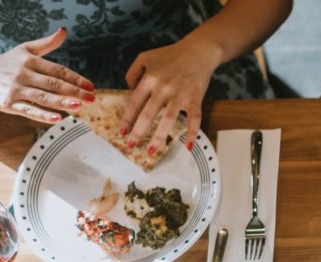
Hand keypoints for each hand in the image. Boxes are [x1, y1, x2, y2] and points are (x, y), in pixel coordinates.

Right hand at [0, 27, 93, 123]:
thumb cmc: (6, 63)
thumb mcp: (25, 49)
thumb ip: (47, 43)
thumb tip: (64, 31)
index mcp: (31, 61)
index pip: (58, 70)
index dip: (76, 79)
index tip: (91, 87)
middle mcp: (24, 73)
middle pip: (53, 83)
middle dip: (74, 91)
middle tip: (91, 99)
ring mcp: (16, 88)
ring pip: (43, 97)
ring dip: (61, 102)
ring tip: (78, 106)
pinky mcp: (8, 102)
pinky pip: (28, 110)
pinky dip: (43, 115)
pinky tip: (57, 118)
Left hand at [120, 36, 220, 156]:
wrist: (198, 51)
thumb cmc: (171, 54)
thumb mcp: (145, 56)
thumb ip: (133, 72)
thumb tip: (129, 90)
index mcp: (150, 78)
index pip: (135, 102)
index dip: (127, 119)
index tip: (121, 132)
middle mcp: (163, 88)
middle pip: (148, 114)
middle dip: (137, 132)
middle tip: (130, 145)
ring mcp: (180, 95)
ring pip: (167, 120)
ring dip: (158, 137)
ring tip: (151, 151)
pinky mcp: (195, 100)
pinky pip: (194, 120)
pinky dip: (192, 134)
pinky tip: (188, 146)